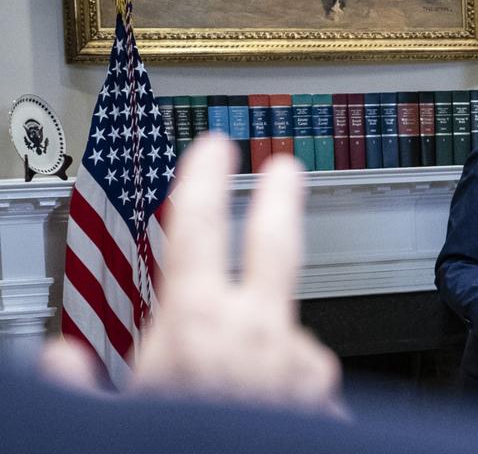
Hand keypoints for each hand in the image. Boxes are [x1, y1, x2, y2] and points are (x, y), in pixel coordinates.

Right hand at [42, 134, 344, 417]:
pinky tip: (265, 408)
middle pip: (276, 243)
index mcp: (195, 324)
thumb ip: (84, 382)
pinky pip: (301, 372)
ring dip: (264, 340)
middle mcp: (256, 331)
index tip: (215, 147)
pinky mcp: (325, 391)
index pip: (200, 228)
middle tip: (285, 167)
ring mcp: (298, 360)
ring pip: (283, 327)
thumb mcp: (117, 413)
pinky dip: (284, 380)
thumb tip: (57, 363)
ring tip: (237, 383)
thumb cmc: (181, 440)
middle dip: (280, 198)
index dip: (205, 179)